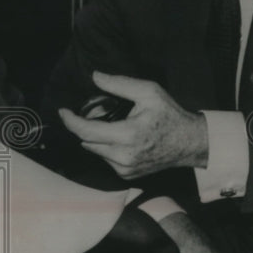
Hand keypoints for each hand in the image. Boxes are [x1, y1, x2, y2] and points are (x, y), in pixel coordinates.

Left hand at [58, 71, 208, 178]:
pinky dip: (106, 149)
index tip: (63, 111)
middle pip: (87, 141)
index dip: (70, 121)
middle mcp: (123, 156)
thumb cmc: (170, 115)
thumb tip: (95, 76)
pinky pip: (105, 160)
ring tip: (113, 126)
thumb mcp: (149, 92)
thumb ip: (120, 84)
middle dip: (85, 127)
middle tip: (95, 114)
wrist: (190, 143)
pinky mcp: (126, 175)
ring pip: (94, 151)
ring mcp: (124, 169)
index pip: (86, 131)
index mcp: (127, 135)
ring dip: (96, 138)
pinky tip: (121, 140)